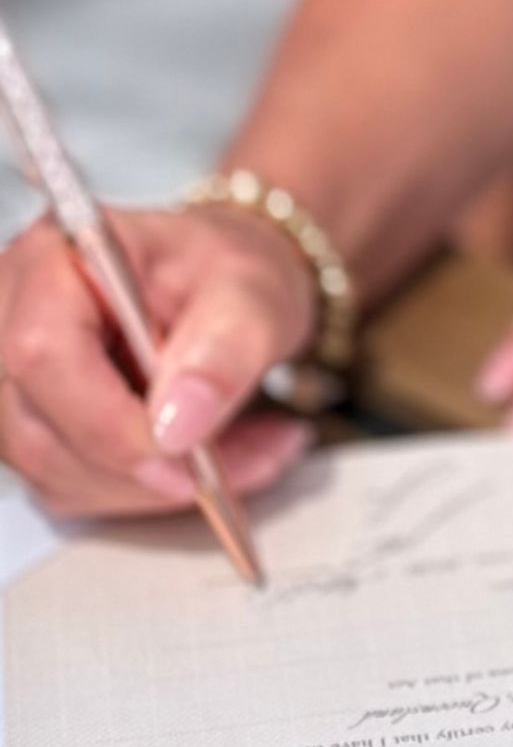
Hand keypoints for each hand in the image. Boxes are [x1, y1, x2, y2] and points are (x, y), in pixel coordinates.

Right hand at [0, 207, 318, 520]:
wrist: (227, 289)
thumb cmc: (228, 272)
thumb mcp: (254, 293)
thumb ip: (224, 349)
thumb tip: (179, 422)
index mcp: (55, 256)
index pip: (44, 353)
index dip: (106, 419)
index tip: (183, 450)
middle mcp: (12, 314)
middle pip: (39, 427)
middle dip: (144, 465)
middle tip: (234, 464)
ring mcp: (12, 378)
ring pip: (55, 471)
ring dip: (154, 485)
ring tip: (242, 453)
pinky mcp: (31, 426)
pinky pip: (70, 486)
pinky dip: (144, 490)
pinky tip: (207, 460)